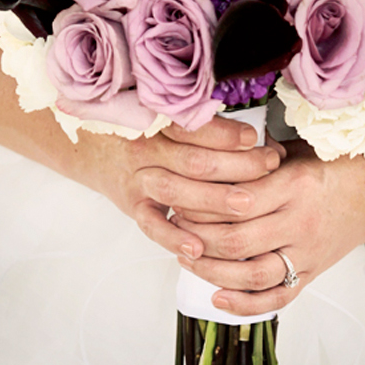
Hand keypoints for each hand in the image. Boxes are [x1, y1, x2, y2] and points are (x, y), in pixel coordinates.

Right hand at [82, 115, 284, 258]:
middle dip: (237, 165)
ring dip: (215, 200)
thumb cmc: (144, 131)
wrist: (95, 147)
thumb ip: (202, 124)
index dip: (227, 134)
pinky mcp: (134, 207)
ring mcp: (139, 180)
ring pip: (178, 192)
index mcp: (158, 121)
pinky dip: (175, 237)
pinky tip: (198, 248)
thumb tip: (255, 136)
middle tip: (269, 167)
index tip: (256, 138)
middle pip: (195, 160)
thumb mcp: (165, 116)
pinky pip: (153, 226)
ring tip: (248, 205)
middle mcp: (147, 149)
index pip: (195, 128)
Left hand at [173, 141, 364, 315]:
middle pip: (237, 241)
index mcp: (294, 185)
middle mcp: (301, 222)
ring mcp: (307, 253)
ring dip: (212, 272)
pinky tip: (217, 298)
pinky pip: (277, 297)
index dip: (201, 205)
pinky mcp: (311, 273)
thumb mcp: (296, 151)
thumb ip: (256, 158)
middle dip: (197, 239)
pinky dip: (245, 304)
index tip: (180, 200)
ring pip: (252, 274)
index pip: (236, 201)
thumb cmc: (331, 167)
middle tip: (177, 231)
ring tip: (188, 260)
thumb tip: (211, 156)